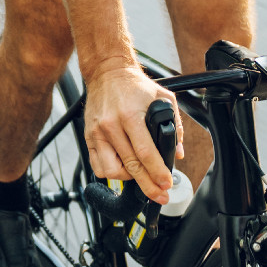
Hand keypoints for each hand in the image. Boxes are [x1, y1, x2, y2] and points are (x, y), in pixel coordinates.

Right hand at [81, 62, 182, 203]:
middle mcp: (111, 125)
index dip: (157, 172)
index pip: (145, 152)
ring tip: (139, 175)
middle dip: (148, 185)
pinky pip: (97, 165)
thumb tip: (178, 152)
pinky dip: (110, 173)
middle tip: (159, 194)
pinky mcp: (88, 137)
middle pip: (130, 166)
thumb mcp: (163, 97)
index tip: (166, 183)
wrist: (107, 71)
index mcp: (131, 115)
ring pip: (111, 170)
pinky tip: (123, 169)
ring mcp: (97, 132)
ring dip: (128, 178)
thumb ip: (174, 125)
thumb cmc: (135, 85)